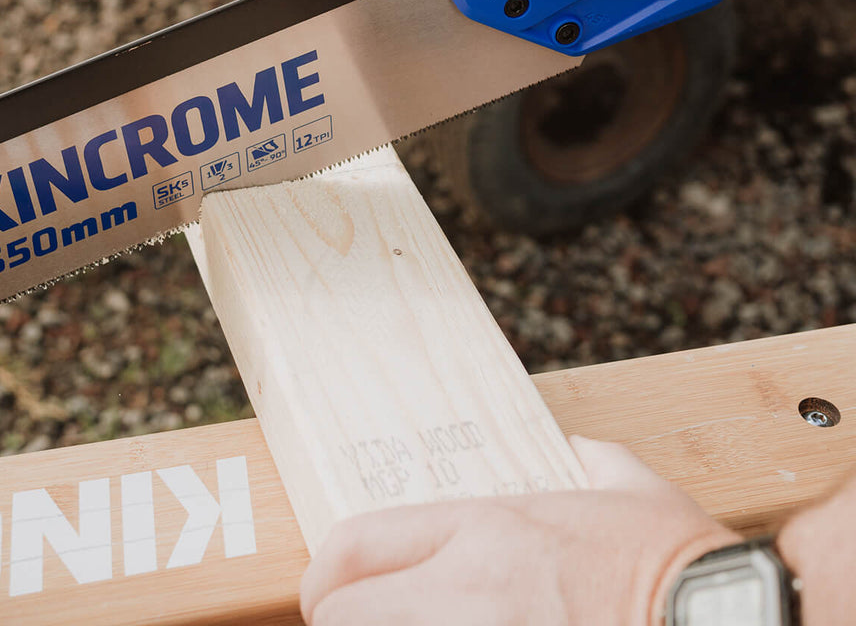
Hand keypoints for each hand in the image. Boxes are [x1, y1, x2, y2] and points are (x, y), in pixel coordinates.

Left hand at [299, 436, 738, 625]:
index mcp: (488, 528)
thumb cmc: (684, 568)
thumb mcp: (632, 493)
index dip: (325, 576)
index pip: (357, 541)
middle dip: (338, 620)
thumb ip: (592, 464)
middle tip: (353, 624)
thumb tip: (580, 451)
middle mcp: (470, 588)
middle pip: (342, 611)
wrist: (733, 624)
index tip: (328, 592)